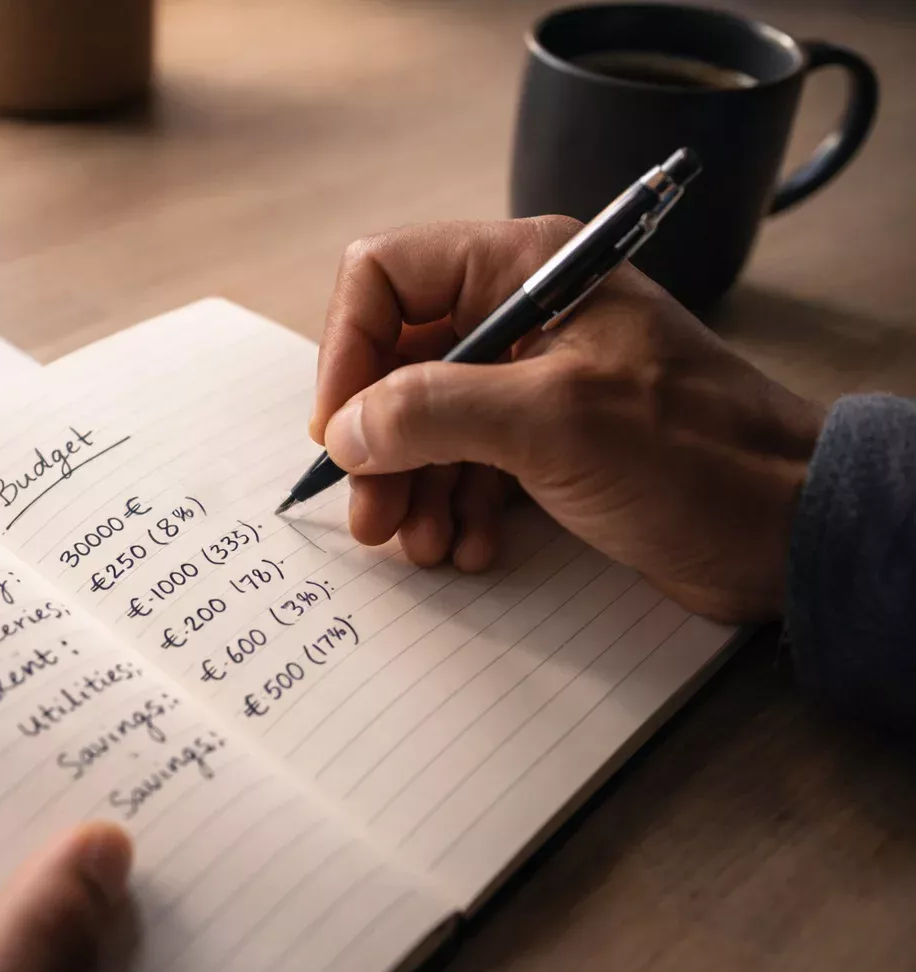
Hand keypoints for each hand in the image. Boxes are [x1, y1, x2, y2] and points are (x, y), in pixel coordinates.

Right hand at [311, 217, 825, 622]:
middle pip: (398, 361)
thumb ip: (433, 412)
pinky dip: (456, 506)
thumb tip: (346, 428)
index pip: (386, 278)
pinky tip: (471, 546)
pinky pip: (467, 462)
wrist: (787, 530)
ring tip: (424, 546)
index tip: (340, 433)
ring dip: (413, 487)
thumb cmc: (694, 455)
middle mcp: (522, 312)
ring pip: (426, 421)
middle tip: (374, 517)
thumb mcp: (552, 423)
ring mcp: (534, 378)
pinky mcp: (548, 439)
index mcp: (524, 269)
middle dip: (379, 444)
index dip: (348, 352)